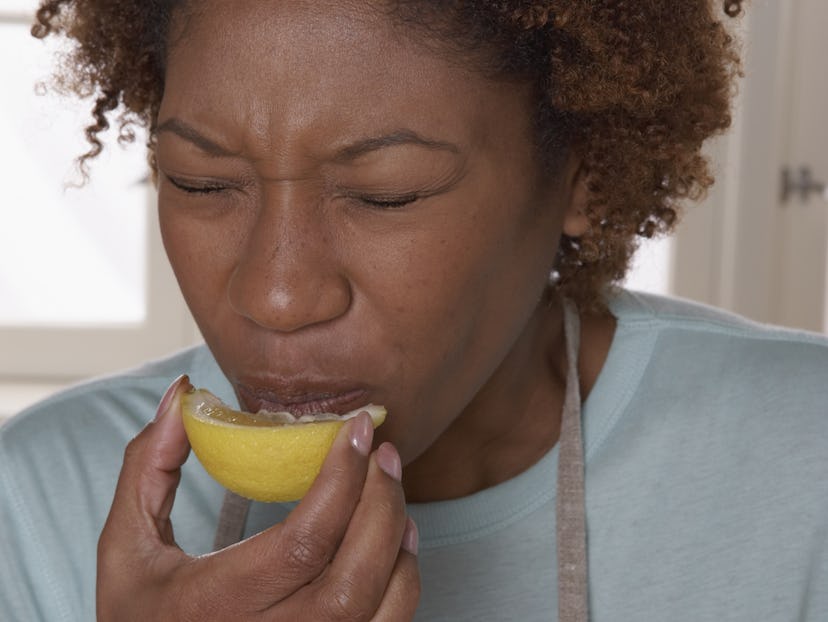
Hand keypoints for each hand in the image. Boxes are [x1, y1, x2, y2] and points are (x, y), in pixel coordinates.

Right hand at [97, 375, 419, 620]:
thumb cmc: (142, 614)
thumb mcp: (126, 548)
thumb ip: (148, 467)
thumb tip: (182, 393)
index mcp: (214, 604)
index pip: (301, 541)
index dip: (341, 479)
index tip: (357, 429)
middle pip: (352, 575)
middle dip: (380, 502)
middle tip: (385, 452)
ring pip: (379, 608)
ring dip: (397, 541)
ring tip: (391, 489)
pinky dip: (402, 582)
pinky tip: (395, 542)